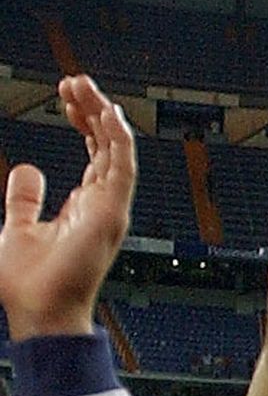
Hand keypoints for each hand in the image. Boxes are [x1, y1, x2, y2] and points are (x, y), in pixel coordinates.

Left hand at [0, 76, 134, 339]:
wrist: (39, 313)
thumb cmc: (29, 284)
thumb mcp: (17, 227)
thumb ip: (25, 198)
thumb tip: (28, 169)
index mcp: (86, 208)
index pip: (94, 154)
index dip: (82, 122)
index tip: (65, 97)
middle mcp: (103, 205)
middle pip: (107, 146)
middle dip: (92, 110)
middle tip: (73, 82)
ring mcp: (111, 209)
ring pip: (117, 150)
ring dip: (103, 115)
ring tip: (83, 87)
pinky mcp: (112, 214)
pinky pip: (122, 168)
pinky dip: (117, 139)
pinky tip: (105, 113)